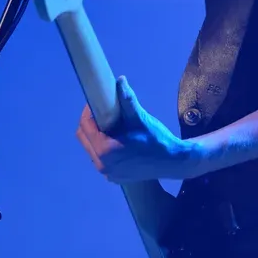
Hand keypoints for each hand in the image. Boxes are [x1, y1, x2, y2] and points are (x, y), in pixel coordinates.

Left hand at [76, 76, 199, 183]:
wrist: (173, 162)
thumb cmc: (156, 139)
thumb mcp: (139, 118)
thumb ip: (127, 100)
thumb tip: (120, 79)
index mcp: (104, 150)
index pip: (85, 126)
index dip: (88, 111)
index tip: (97, 103)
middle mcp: (102, 164)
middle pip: (84, 138)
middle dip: (90, 123)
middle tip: (103, 113)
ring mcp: (108, 173)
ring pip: (92, 149)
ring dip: (96, 136)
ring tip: (111, 126)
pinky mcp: (115, 177)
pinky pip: (101, 160)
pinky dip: (104, 148)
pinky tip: (118, 141)